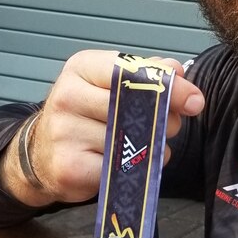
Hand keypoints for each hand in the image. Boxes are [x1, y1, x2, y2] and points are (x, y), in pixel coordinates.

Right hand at [0, 51, 204, 206]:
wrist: (43, 154)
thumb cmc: (89, 113)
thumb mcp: (114, 84)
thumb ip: (148, 73)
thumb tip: (177, 70)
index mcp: (82, 68)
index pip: (132, 71)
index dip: (169, 86)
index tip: (195, 101)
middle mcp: (67, 96)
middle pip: (136, 107)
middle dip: (164, 119)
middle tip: (168, 126)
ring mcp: (64, 133)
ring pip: (131, 141)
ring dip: (153, 147)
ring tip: (145, 145)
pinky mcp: (68, 168)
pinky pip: (120, 169)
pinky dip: (136, 169)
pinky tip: (129, 164)